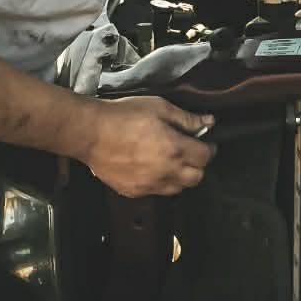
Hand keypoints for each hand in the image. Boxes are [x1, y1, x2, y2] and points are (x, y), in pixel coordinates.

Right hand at [83, 96, 215, 197]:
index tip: (204, 142)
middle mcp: (165, 171)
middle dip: (198, 165)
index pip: (205, 157)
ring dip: (181, 176)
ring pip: (178, 189)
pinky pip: (156, 193)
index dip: (208, 148)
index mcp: (174, 149)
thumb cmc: (124, 116)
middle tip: (190, 152)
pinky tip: (153, 168)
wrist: (91, 133)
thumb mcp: (159, 108)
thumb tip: (208, 122)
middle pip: (196, 178)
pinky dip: (161, 183)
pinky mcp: (134, 191)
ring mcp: (149, 185)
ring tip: (171, 160)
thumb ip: (186, 118)